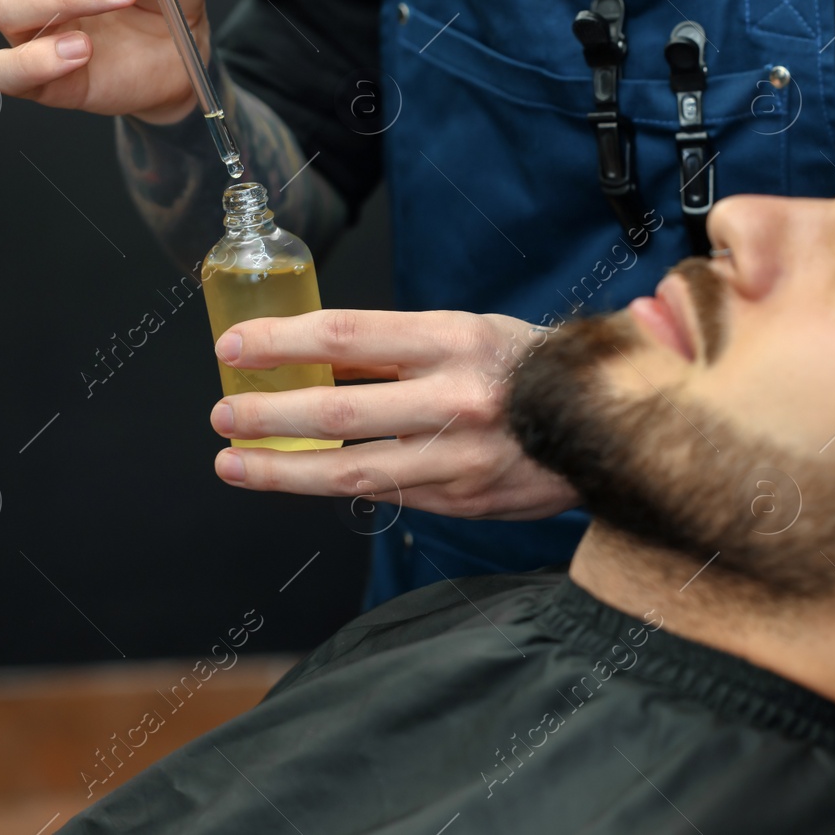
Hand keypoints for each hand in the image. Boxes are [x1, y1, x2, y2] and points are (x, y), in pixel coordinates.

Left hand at [208, 310, 582, 520]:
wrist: (612, 422)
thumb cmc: (527, 368)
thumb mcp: (466, 334)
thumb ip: (394, 350)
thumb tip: (310, 357)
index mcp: (455, 340)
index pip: (348, 333)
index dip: (281, 341)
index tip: (234, 348)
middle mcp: (457, 397)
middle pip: (338, 409)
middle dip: (267, 415)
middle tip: (223, 416)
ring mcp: (461, 457)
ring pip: (353, 470)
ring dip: (283, 470)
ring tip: (235, 464)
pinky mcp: (465, 500)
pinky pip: (387, 495)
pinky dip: (340, 487)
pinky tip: (304, 479)